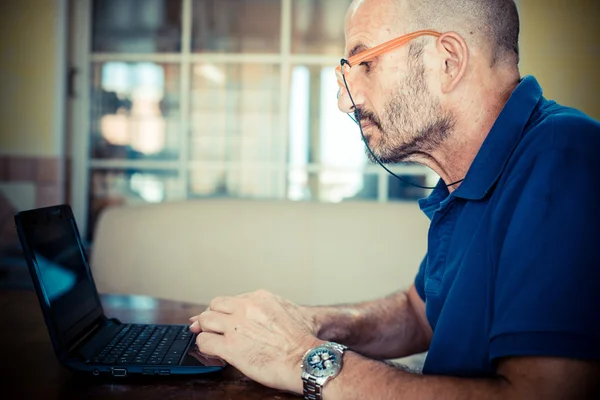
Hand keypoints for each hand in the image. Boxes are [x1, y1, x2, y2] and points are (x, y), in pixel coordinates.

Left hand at [189, 289, 321, 392]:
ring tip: (213, 341)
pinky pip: (204, 342)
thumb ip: (267, 309)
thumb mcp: (289, 310)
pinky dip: (205, 347)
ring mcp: (235, 326)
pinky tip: (214, 353)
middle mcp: (244, 307)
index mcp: (258, 298)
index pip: (230, 300)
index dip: (225, 313)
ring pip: (204, 321)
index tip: (224, 321)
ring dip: (206, 331)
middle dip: (212, 318)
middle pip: (213, 306)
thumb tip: (256, 315)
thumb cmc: (302, 339)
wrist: (306, 359)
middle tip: (213, 330)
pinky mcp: (230, 347)